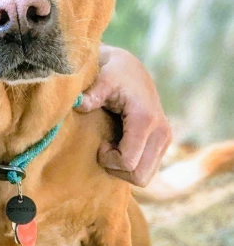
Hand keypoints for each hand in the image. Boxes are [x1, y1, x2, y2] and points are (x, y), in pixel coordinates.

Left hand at [75, 44, 171, 185]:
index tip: (100, 143)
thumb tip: (79, 103)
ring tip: (112, 146)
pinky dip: (131, 165)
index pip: (129, 162)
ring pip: (145, 177)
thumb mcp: (102, 79)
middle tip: (104, 148)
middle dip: (117, 168)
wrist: (130, 68)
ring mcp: (165, 139)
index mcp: (146, 120)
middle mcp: (162, 132)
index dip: (108, 160)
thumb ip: (92, 93)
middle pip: (140, 177)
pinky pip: (147, 170)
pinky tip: (121, 146)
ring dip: (124, 168)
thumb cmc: (112, 73)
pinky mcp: (164, 143)